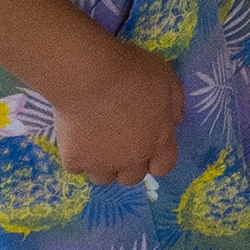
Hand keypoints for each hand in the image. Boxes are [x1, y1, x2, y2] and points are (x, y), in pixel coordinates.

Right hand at [51, 39, 183, 188]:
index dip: (156, 158)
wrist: (89, 76)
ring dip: (101, 164)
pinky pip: (75, 166)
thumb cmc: (132, 72)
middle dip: (127, 163)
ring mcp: (102, 163)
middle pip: (132, 177)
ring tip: (94, 141)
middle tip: (117, 141)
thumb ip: (175, 104)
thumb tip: (175, 121)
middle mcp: (132, 160)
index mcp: (158, 142)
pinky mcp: (74, 160)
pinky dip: (75, 155)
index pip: (164, 167)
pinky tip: (73, 136)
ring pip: (103, 177)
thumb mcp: (166, 78)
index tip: (146, 143)